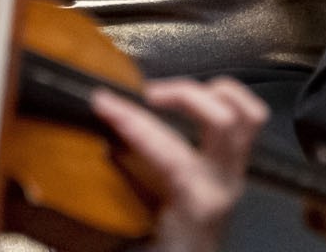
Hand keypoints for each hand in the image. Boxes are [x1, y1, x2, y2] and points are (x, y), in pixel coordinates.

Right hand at [90, 78, 266, 251]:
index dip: (134, 123)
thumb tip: (75, 166)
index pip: (171, 155)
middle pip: (221, 122)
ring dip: (211, 92)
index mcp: (197, 205)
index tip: (104, 102)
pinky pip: (249, 121)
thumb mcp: (131, 237)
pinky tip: (199, 97)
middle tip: (144, 94)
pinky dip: (227, 99)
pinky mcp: (238, 165)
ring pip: (246, 115)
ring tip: (174, 91)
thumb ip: (111, 200)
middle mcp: (223, 185)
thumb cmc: (166, 250)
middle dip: (181, 94)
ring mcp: (236, 173)